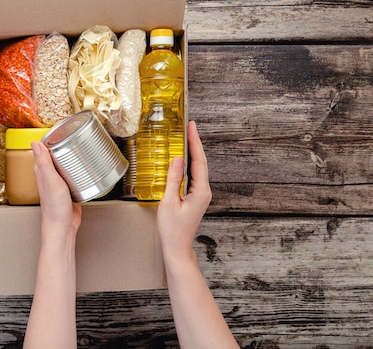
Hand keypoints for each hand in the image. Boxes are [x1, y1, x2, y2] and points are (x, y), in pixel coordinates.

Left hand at [31, 141, 81, 238]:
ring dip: (75, 155)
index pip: (46, 147)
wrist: (63, 227)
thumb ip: (43, 162)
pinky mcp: (69, 187)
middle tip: (80, 136)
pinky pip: (74, 173)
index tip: (65, 129)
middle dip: (67, 143)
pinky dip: (80, 168)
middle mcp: (49, 174)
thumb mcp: (51, 181)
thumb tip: (35, 142)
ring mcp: (59, 180)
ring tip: (86, 147)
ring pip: (67, 163)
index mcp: (41, 170)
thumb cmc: (55, 208)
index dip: (54, 137)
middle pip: (58, 153)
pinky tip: (88, 166)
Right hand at [157, 121, 211, 261]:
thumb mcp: (169, 202)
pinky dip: (188, 163)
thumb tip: (177, 159)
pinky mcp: (195, 197)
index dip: (195, 142)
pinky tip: (182, 158)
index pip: (198, 160)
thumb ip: (173, 179)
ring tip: (186, 137)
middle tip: (189, 126)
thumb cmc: (173, 230)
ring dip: (192, 152)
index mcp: (200, 191)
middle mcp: (204, 191)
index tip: (191, 127)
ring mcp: (201, 194)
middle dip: (194, 143)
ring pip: (197, 168)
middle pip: (200, 162)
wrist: (177, 247)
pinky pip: (193, 175)